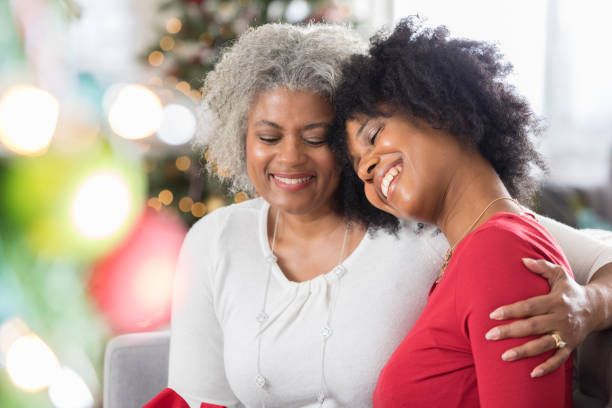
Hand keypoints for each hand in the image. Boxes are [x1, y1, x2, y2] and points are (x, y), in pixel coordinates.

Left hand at [484, 258, 593, 377]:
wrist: (596, 308)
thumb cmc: (570, 291)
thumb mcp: (560, 275)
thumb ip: (542, 267)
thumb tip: (522, 260)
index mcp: (555, 301)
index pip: (530, 306)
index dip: (511, 310)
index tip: (493, 315)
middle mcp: (560, 318)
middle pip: (533, 327)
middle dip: (511, 332)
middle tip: (490, 336)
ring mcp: (566, 334)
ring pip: (544, 345)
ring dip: (524, 352)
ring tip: (504, 356)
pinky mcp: (571, 347)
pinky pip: (559, 360)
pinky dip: (547, 368)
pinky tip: (532, 374)